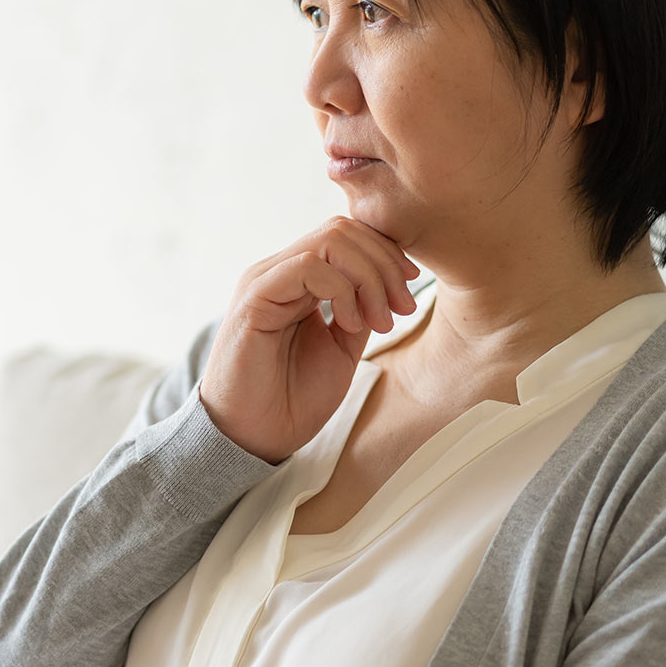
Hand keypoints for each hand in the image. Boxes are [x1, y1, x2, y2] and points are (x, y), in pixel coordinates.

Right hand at [197, 216, 420, 464]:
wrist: (255, 437)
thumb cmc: (291, 399)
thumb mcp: (341, 348)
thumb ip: (358, 311)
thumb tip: (389, 286)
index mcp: (297, 281)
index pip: (346, 236)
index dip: (386, 255)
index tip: (410, 292)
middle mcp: (280, 271)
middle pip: (343, 229)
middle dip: (385, 264)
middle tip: (402, 309)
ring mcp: (265, 280)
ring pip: (330, 241)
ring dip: (369, 278)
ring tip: (380, 321)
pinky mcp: (255, 297)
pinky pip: (308, 267)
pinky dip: (342, 291)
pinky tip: (349, 325)